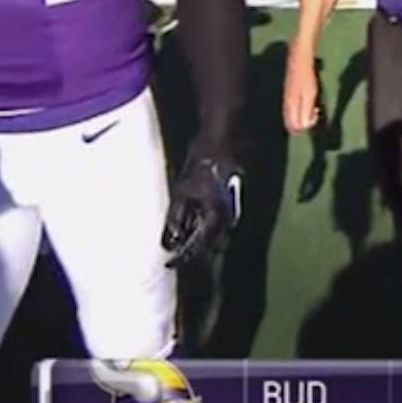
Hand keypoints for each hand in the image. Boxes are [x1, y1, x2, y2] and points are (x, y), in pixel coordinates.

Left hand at [162, 148, 242, 267]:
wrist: (223, 139)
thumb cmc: (202, 162)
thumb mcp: (182, 191)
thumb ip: (176, 220)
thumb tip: (168, 244)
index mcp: (217, 218)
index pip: (200, 248)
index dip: (183, 257)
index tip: (169, 263)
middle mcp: (229, 218)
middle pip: (214, 245)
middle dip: (198, 252)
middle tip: (178, 252)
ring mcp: (233, 208)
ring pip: (219, 234)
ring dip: (203, 239)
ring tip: (184, 237)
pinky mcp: (233, 199)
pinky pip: (221, 221)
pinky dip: (207, 225)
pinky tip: (195, 218)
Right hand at [282, 52, 320, 133]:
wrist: (300, 59)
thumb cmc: (306, 76)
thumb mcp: (309, 94)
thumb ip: (306, 110)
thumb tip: (303, 125)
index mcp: (290, 104)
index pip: (294, 125)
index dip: (306, 125)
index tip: (316, 116)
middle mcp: (286, 103)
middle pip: (291, 123)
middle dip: (303, 124)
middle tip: (315, 114)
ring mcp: (287, 98)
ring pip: (292, 117)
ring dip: (303, 117)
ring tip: (314, 109)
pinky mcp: (289, 93)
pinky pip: (293, 110)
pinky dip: (301, 111)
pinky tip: (309, 103)